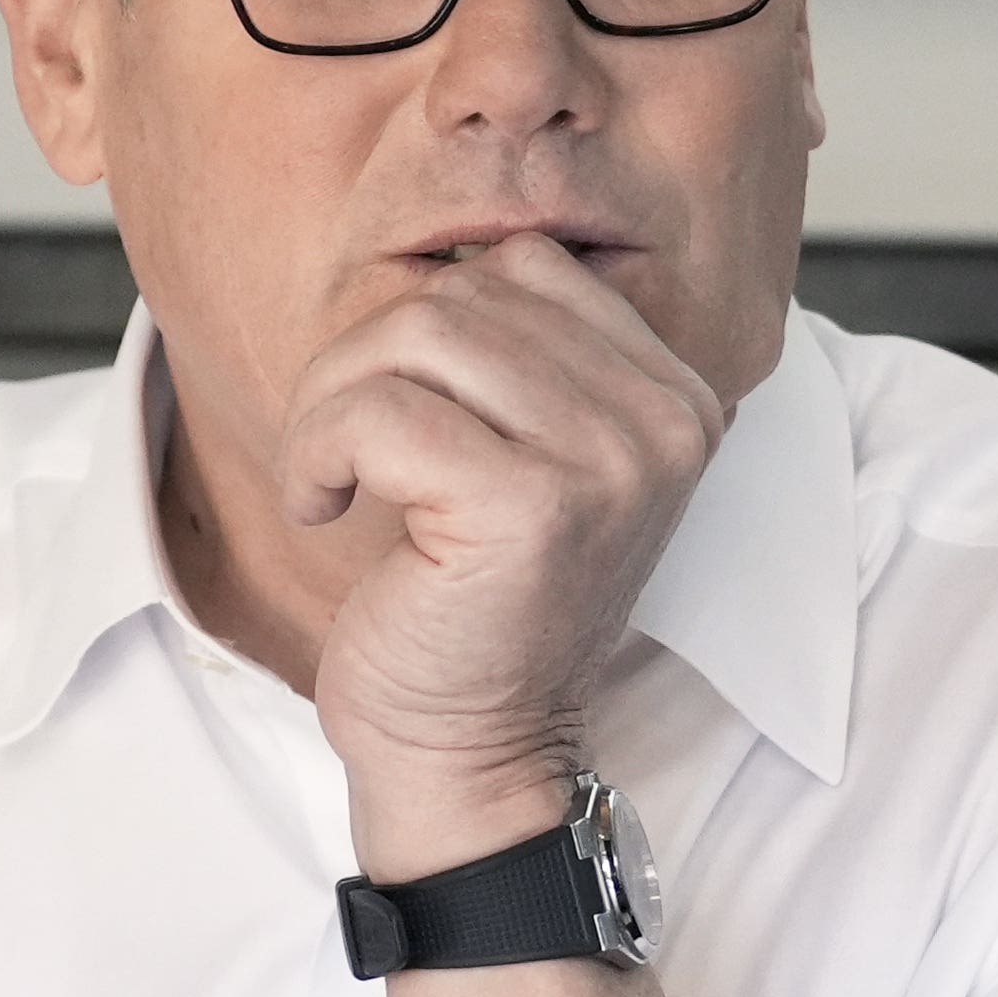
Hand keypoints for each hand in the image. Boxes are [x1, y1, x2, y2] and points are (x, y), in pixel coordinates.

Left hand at [282, 233, 726, 877]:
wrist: (472, 750)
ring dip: (333, 404)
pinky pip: (377, 412)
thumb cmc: (477, 605)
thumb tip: (443, 246)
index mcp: (680, 396)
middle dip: (364, 363)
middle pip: (463, 294)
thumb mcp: (530, 456)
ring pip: (415, 334)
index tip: (407, 417)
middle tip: (345, 451)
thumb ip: (524, 352)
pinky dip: (317, 453)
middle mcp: (667, 421)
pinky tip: (327, 508)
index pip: (529, 268)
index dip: (432, 326)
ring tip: (337, 476)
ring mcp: (611, 462)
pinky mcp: (531, 506)